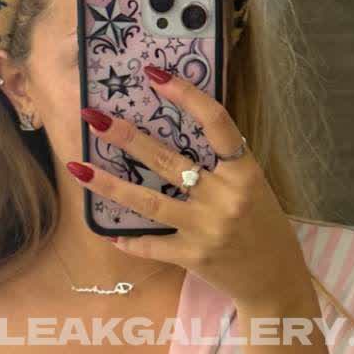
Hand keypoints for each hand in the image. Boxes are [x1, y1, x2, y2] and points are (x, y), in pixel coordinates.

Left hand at [67, 71, 313, 315]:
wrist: (276, 279)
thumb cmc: (264, 226)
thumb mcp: (254, 186)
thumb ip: (223, 164)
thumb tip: (178, 131)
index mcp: (244, 172)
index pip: (216, 123)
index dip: (186, 95)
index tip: (155, 75)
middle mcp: (224, 197)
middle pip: (167, 160)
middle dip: (126, 137)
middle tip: (93, 116)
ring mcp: (206, 229)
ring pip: (148, 202)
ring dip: (109, 184)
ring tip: (78, 168)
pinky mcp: (192, 257)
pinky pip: (151, 245)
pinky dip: (129, 241)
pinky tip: (109, 234)